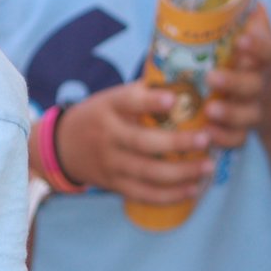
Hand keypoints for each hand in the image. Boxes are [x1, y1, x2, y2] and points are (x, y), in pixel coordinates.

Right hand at [54, 81, 212, 204]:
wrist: (62, 146)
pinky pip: (143, 194)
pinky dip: (169, 195)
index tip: (173, 99)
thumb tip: (188, 75)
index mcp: (109, 107)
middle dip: (177, 143)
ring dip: (180, 173)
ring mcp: (110, 163)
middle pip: (142, 142)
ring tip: (207, 167)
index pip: (128, 102)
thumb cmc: (101, 115)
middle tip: (206, 139)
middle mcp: (108, 135)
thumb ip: (144, 91)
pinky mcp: (114, 185)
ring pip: (147, 172)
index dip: (149, 101)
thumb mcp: (112, 97)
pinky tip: (192, 189)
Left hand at [203, 5, 270, 149]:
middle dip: (234, 82)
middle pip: (254, 86)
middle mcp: (263, 87)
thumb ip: (257, 24)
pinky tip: (207, 134)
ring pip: (247, 116)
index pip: (267, 52)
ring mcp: (256, 110)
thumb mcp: (265, 45)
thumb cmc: (262, 66)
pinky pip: (239, 139)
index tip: (243, 40)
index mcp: (268, 63)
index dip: (256, 46)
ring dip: (229, 114)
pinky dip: (224, 139)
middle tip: (212, 77)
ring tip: (209, 111)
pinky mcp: (247, 131)